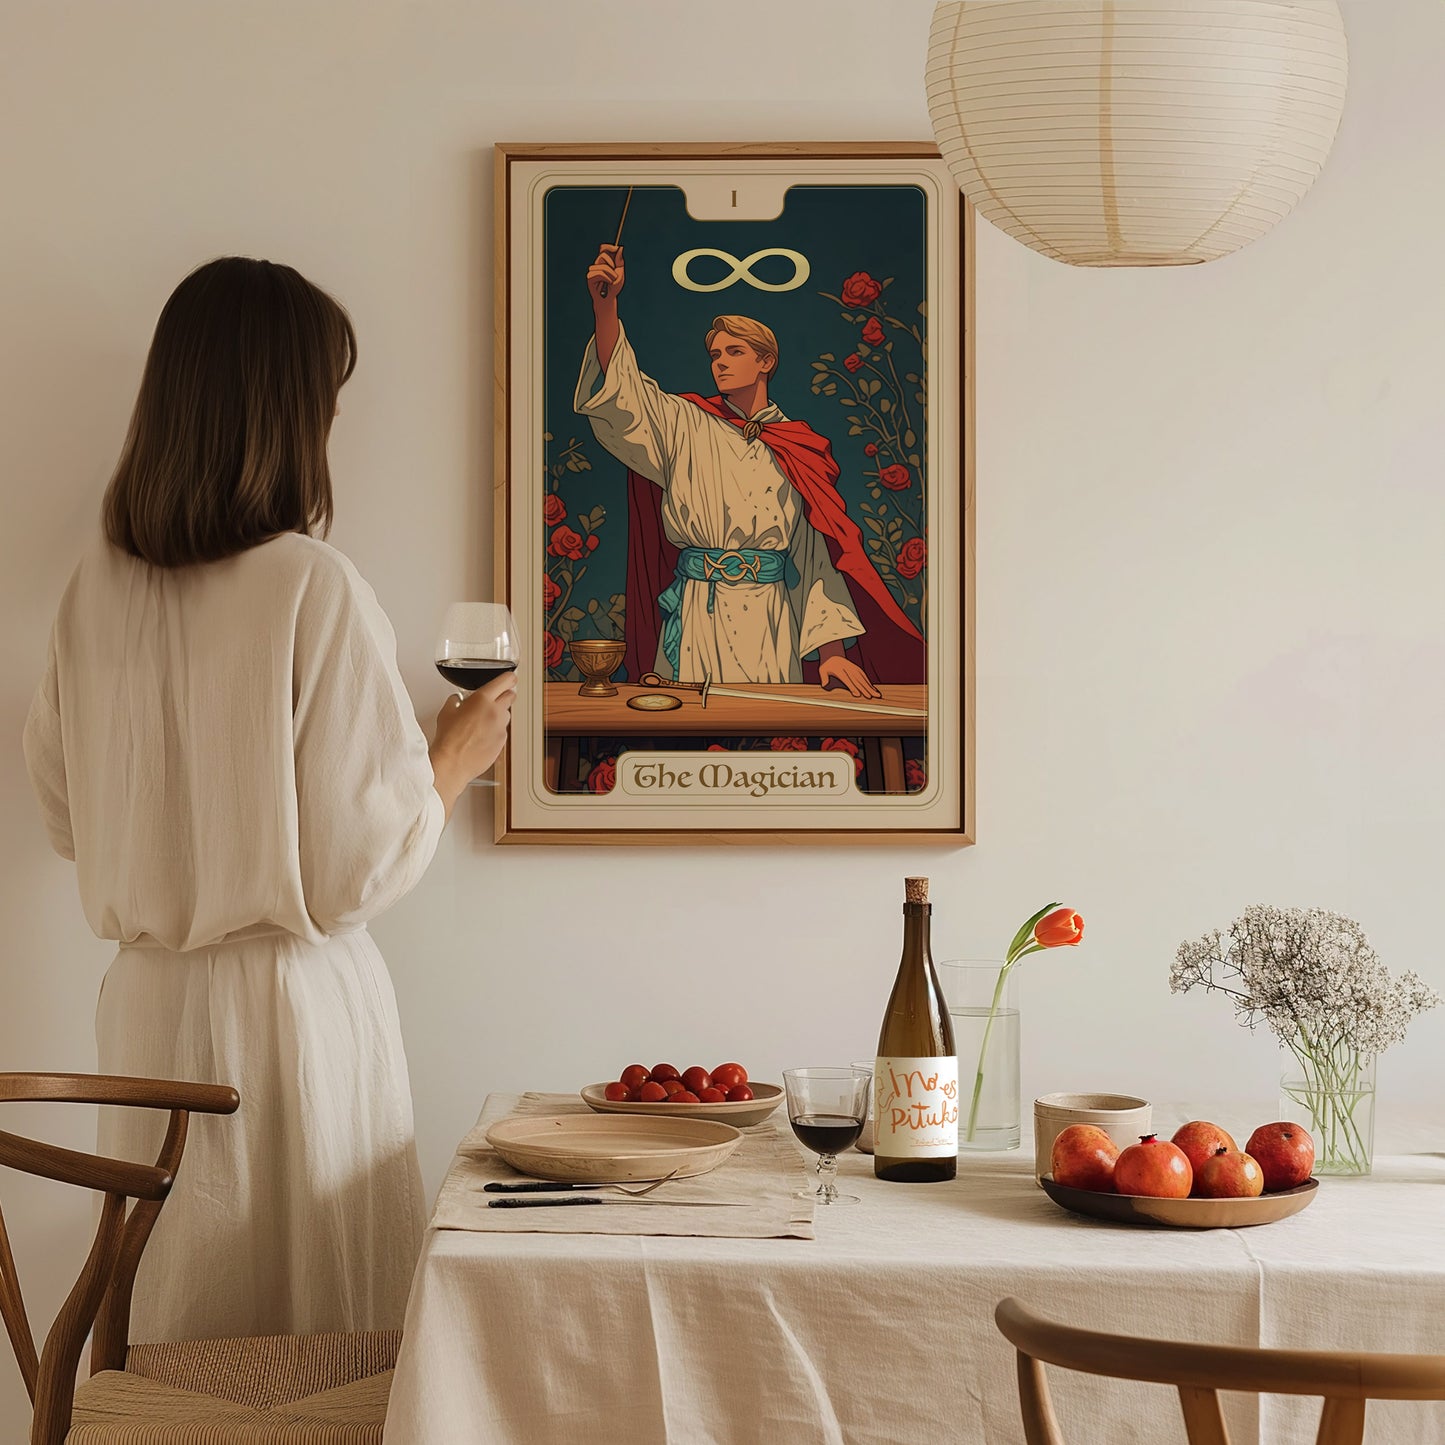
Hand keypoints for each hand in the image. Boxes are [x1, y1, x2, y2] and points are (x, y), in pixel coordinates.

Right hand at [429, 669, 516, 815]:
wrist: (452, 763)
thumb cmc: (448, 739)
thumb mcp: (446, 712)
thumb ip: (456, 701)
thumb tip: (458, 700)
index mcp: (482, 700)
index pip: (506, 681)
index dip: (509, 678)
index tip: (510, 678)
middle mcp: (496, 712)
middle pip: (511, 696)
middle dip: (504, 695)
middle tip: (495, 698)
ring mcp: (501, 728)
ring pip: (506, 715)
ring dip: (498, 715)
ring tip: (482, 722)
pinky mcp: (502, 743)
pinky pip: (502, 732)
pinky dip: (495, 731)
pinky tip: (481, 737)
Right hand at [586, 244, 623, 305]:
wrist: (608, 298)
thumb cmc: (614, 287)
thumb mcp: (620, 273)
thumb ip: (619, 261)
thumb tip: (620, 248)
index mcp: (604, 262)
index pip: (603, 249)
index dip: (608, 246)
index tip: (615, 248)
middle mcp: (597, 264)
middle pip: (603, 255)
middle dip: (612, 263)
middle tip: (615, 271)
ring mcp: (593, 270)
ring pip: (602, 266)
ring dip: (611, 274)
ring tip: (612, 281)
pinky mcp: (590, 277)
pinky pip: (599, 273)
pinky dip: (606, 278)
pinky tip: (607, 283)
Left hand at [817, 654, 881, 698]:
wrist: (833, 654)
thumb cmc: (827, 665)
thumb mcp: (822, 669)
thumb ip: (823, 677)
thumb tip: (824, 685)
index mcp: (839, 669)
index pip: (847, 679)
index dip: (852, 687)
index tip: (857, 694)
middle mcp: (848, 668)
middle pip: (857, 679)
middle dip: (864, 689)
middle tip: (871, 696)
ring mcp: (853, 667)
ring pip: (863, 678)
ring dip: (870, 686)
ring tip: (876, 694)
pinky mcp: (857, 668)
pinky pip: (864, 675)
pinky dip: (869, 682)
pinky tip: (873, 689)